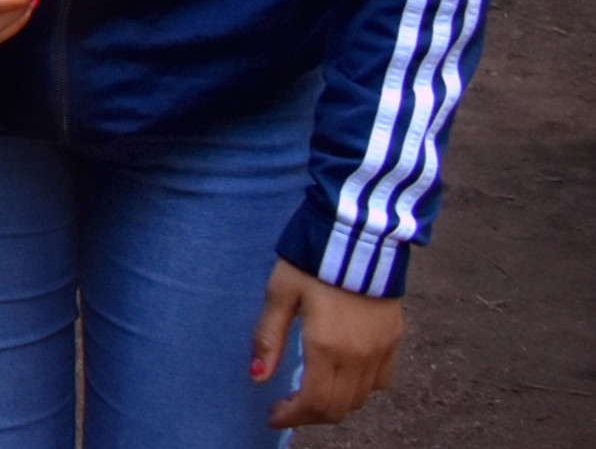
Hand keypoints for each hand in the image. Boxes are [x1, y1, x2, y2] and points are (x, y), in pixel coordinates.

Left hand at [253, 259, 401, 428]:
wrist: (358, 234)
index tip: (273, 415)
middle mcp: (357, 356)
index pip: (313, 403)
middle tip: (287, 405)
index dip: (291, 417)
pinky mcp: (394, 339)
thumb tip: (256, 377)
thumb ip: (268, 338)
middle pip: (337, 408)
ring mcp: (380, 350)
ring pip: (360, 399)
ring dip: (333, 403)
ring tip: (310, 390)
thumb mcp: (280, 293)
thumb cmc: (312, 261)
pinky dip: (360, 389)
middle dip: (309, 414)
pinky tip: (341, 374)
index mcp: (326, 347)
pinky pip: (381, 382)